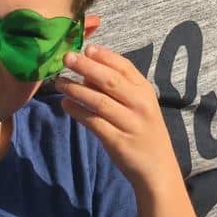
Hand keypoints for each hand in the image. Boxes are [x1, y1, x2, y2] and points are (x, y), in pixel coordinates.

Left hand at [55, 43, 179, 195]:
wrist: (157, 169)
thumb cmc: (144, 131)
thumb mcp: (139, 106)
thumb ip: (119, 88)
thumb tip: (86, 73)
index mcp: (145, 91)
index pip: (125, 67)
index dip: (105, 56)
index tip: (86, 48)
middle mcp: (140, 104)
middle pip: (110, 81)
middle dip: (86, 67)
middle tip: (67, 57)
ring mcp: (130, 123)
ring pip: (99, 101)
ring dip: (76, 89)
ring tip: (59, 83)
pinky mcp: (117, 141)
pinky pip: (94, 122)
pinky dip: (77, 112)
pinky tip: (65, 105)